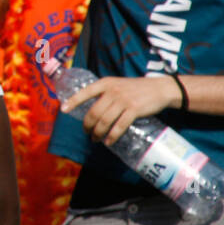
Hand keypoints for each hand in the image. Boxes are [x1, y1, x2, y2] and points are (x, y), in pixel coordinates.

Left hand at [59, 74, 180, 145]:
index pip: (85, 92)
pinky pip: (119, 126)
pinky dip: (112, 136)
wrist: (160, 88)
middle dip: (87, 125)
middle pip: (93, 112)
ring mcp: (123, 101)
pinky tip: (108, 141)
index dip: (73, 101)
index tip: (63, 110)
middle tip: (86, 132)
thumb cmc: (136, 88)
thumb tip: (90, 108)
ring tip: (95, 139)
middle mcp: (112, 91)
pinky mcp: (134, 110)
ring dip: (98, 133)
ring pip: (104, 121)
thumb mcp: (117, 84)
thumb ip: (104, 93)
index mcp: (105, 83)